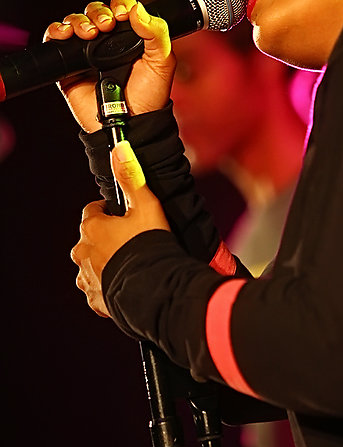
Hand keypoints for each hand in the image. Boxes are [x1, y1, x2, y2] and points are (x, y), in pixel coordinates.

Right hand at [44, 0, 175, 131]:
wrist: (132, 123)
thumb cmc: (149, 96)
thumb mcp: (162, 61)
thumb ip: (156, 33)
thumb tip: (137, 9)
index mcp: (131, 36)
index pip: (121, 8)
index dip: (120, 5)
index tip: (122, 14)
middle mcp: (108, 42)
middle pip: (95, 11)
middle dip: (98, 12)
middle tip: (106, 25)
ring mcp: (87, 53)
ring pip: (76, 22)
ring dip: (79, 21)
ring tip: (89, 33)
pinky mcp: (69, 67)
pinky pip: (56, 42)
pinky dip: (56, 32)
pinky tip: (66, 34)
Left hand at [71, 140, 170, 315]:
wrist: (155, 288)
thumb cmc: (150, 243)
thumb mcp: (145, 204)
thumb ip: (131, 176)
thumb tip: (120, 147)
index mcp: (92, 228)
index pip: (92, 211)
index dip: (109, 211)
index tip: (125, 215)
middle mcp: (83, 252)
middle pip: (90, 239)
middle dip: (106, 238)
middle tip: (132, 239)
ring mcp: (87, 278)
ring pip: (92, 265)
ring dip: (106, 262)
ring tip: (131, 263)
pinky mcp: (96, 300)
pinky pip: (97, 290)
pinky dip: (108, 286)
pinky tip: (127, 283)